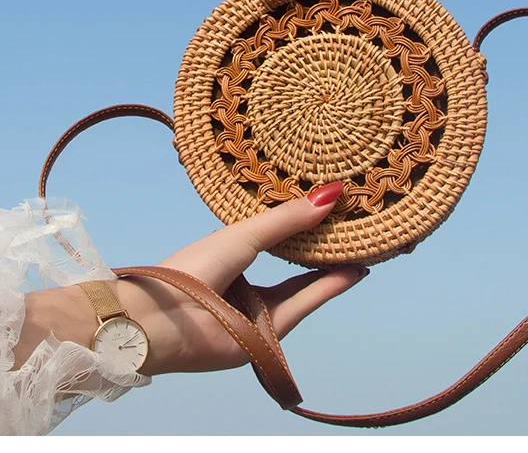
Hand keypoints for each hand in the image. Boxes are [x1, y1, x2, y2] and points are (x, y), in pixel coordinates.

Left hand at [116, 181, 367, 375]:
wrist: (164, 321)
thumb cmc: (195, 268)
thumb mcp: (244, 235)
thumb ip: (287, 219)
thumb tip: (332, 192)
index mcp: (231, 251)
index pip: (275, 232)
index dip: (304, 218)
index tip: (334, 203)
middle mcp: (245, 279)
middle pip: (293, 259)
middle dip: (323, 244)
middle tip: (356, 224)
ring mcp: (255, 308)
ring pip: (303, 284)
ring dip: (333, 267)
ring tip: (363, 247)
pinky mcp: (266, 334)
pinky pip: (303, 305)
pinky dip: (328, 288)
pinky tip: (353, 271)